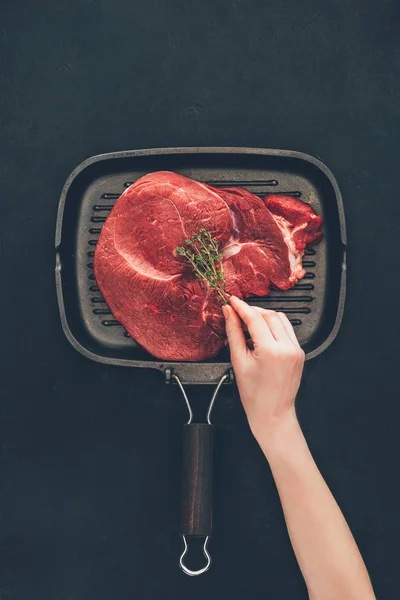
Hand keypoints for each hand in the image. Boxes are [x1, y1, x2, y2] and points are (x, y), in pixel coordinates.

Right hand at [223, 296, 304, 443]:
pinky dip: (274, 326)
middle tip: (237, 313)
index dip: (241, 307)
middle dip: (253, 311)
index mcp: (271, 351)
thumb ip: (234, 333)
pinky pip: (287, 330)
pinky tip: (261, 335)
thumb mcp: (238, 362)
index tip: (232, 301)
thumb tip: (229, 313)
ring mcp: (296, 350)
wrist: (272, 413)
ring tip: (249, 325)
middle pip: (270, 315)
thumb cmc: (254, 395)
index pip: (255, 318)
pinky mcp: (300, 352)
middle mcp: (287, 348)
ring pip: (281, 319)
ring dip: (264, 317)